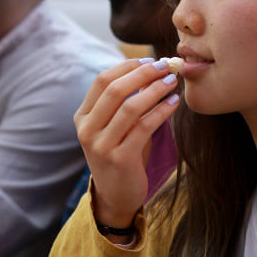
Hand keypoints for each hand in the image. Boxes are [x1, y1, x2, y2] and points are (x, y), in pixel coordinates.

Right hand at [74, 58, 179, 232]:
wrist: (116, 196)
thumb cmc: (120, 154)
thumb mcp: (115, 127)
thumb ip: (125, 102)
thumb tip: (152, 69)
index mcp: (82, 117)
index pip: (102, 81)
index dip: (127, 67)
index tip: (151, 60)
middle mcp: (87, 130)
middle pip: (114, 90)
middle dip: (143, 74)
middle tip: (166, 66)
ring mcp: (101, 145)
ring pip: (130, 107)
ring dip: (155, 90)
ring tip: (173, 82)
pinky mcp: (120, 159)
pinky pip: (144, 127)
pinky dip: (161, 111)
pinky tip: (174, 103)